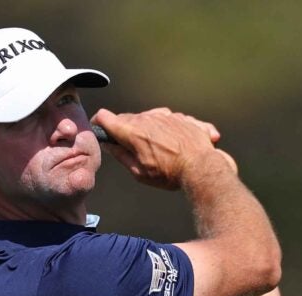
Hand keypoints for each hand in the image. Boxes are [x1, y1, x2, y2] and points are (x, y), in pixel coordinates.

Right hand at [91, 108, 236, 189]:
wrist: (203, 168)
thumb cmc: (170, 173)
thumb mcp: (139, 172)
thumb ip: (121, 156)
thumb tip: (109, 146)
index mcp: (132, 131)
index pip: (106, 118)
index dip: (99, 123)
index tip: (99, 129)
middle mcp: (148, 118)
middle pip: (128, 118)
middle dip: (125, 130)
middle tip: (130, 147)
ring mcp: (168, 116)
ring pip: (150, 118)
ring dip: (149, 130)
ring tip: (158, 149)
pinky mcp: (184, 118)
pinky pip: (172, 121)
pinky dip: (171, 131)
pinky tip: (177, 144)